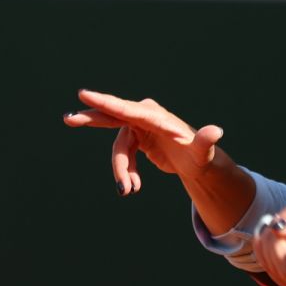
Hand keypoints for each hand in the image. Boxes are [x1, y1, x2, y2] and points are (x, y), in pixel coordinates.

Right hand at [63, 89, 222, 194]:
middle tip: (69, 119)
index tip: (85, 95)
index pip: (128, 109)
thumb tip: (216, 131)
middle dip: (91, 118)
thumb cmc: (200, 156)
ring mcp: (139, 125)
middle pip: (113, 117)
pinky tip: (133, 186)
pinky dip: (126, 170)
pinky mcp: (137, 136)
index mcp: (157, 116)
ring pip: (119, 147)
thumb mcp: (202, 152)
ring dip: (121, 169)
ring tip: (130, 190)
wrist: (198, 163)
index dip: (107, 103)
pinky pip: (123, 153)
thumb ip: (206, 142)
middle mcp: (145, 116)